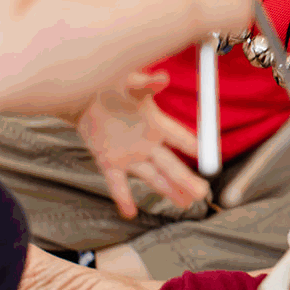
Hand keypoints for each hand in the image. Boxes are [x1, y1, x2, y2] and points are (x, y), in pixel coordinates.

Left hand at [78, 71, 209, 218]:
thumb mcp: (128, 83)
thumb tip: (163, 78)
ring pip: (152, 177)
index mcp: (156, 123)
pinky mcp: (109, 161)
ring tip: (186, 203)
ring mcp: (129, 155)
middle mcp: (147, 143)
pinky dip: (123, 198)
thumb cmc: (109, 85)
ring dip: (169, 190)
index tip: (208, 158)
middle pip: (171, 164)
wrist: (81, 96)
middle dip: (187, 179)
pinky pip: (117, 183)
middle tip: (203, 192)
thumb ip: (146, 84)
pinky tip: (129, 212)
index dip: (193, 147)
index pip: (179, 138)